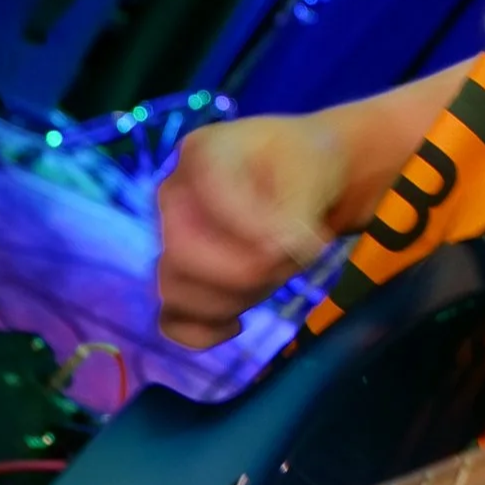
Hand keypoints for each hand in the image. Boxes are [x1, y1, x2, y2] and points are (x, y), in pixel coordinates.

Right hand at [155, 115, 344, 348]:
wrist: (307, 182)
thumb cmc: (307, 166)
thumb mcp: (314, 170)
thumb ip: (295, 210)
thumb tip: (280, 251)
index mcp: (202, 153)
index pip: (214, 203)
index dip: (261, 232)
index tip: (311, 240)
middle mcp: (174, 194)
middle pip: (183, 255)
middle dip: (251, 270)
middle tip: (299, 258)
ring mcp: (169, 237)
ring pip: (177, 291)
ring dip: (237, 297)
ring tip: (278, 274)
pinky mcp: (182, 276)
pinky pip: (172, 319)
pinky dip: (203, 331)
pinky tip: (238, 323)